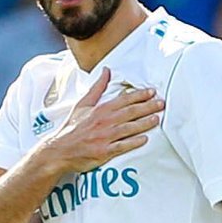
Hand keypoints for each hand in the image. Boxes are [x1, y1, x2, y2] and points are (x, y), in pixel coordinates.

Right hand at [44, 67, 162, 173]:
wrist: (59, 150)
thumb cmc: (72, 128)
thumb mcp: (83, 105)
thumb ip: (97, 88)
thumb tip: (107, 71)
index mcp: (100, 109)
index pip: (123, 99)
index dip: (139, 95)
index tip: (152, 91)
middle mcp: (104, 121)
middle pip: (130, 112)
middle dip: (147, 107)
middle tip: (162, 103)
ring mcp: (105, 137)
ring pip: (129, 128)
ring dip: (144, 123)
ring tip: (157, 118)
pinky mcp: (104, 151)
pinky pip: (122, 146)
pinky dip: (134, 142)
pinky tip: (145, 139)